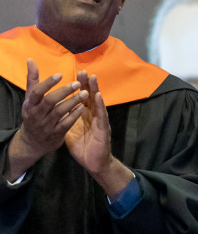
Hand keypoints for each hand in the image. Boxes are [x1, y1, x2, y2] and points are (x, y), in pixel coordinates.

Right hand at [7, 59, 87, 181]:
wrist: (33, 142)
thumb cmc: (33, 114)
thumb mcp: (30, 98)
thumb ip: (33, 80)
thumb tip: (31, 60)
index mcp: (30, 104)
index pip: (36, 92)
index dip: (48, 83)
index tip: (60, 74)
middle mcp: (36, 114)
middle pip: (50, 101)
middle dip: (64, 91)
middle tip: (78, 83)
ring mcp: (46, 125)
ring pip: (59, 112)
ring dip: (73, 102)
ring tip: (85, 93)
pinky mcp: (55, 134)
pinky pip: (66, 124)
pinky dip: (74, 115)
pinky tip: (83, 107)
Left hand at [64, 71, 132, 197]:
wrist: (94, 163)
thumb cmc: (84, 147)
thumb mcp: (71, 130)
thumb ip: (67, 118)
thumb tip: (58, 109)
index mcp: (85, 116)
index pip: (83, 97)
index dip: (80, 86)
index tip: (76, 73)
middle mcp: (94, 116)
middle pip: (90, 96)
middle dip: (87, 83)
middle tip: (82, 70)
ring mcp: (100, 121)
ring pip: (97, 103)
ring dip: (95, 89)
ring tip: (92, 78)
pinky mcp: (103, 129)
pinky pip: (101, 116)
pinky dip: (100, 105)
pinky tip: (98, 96)